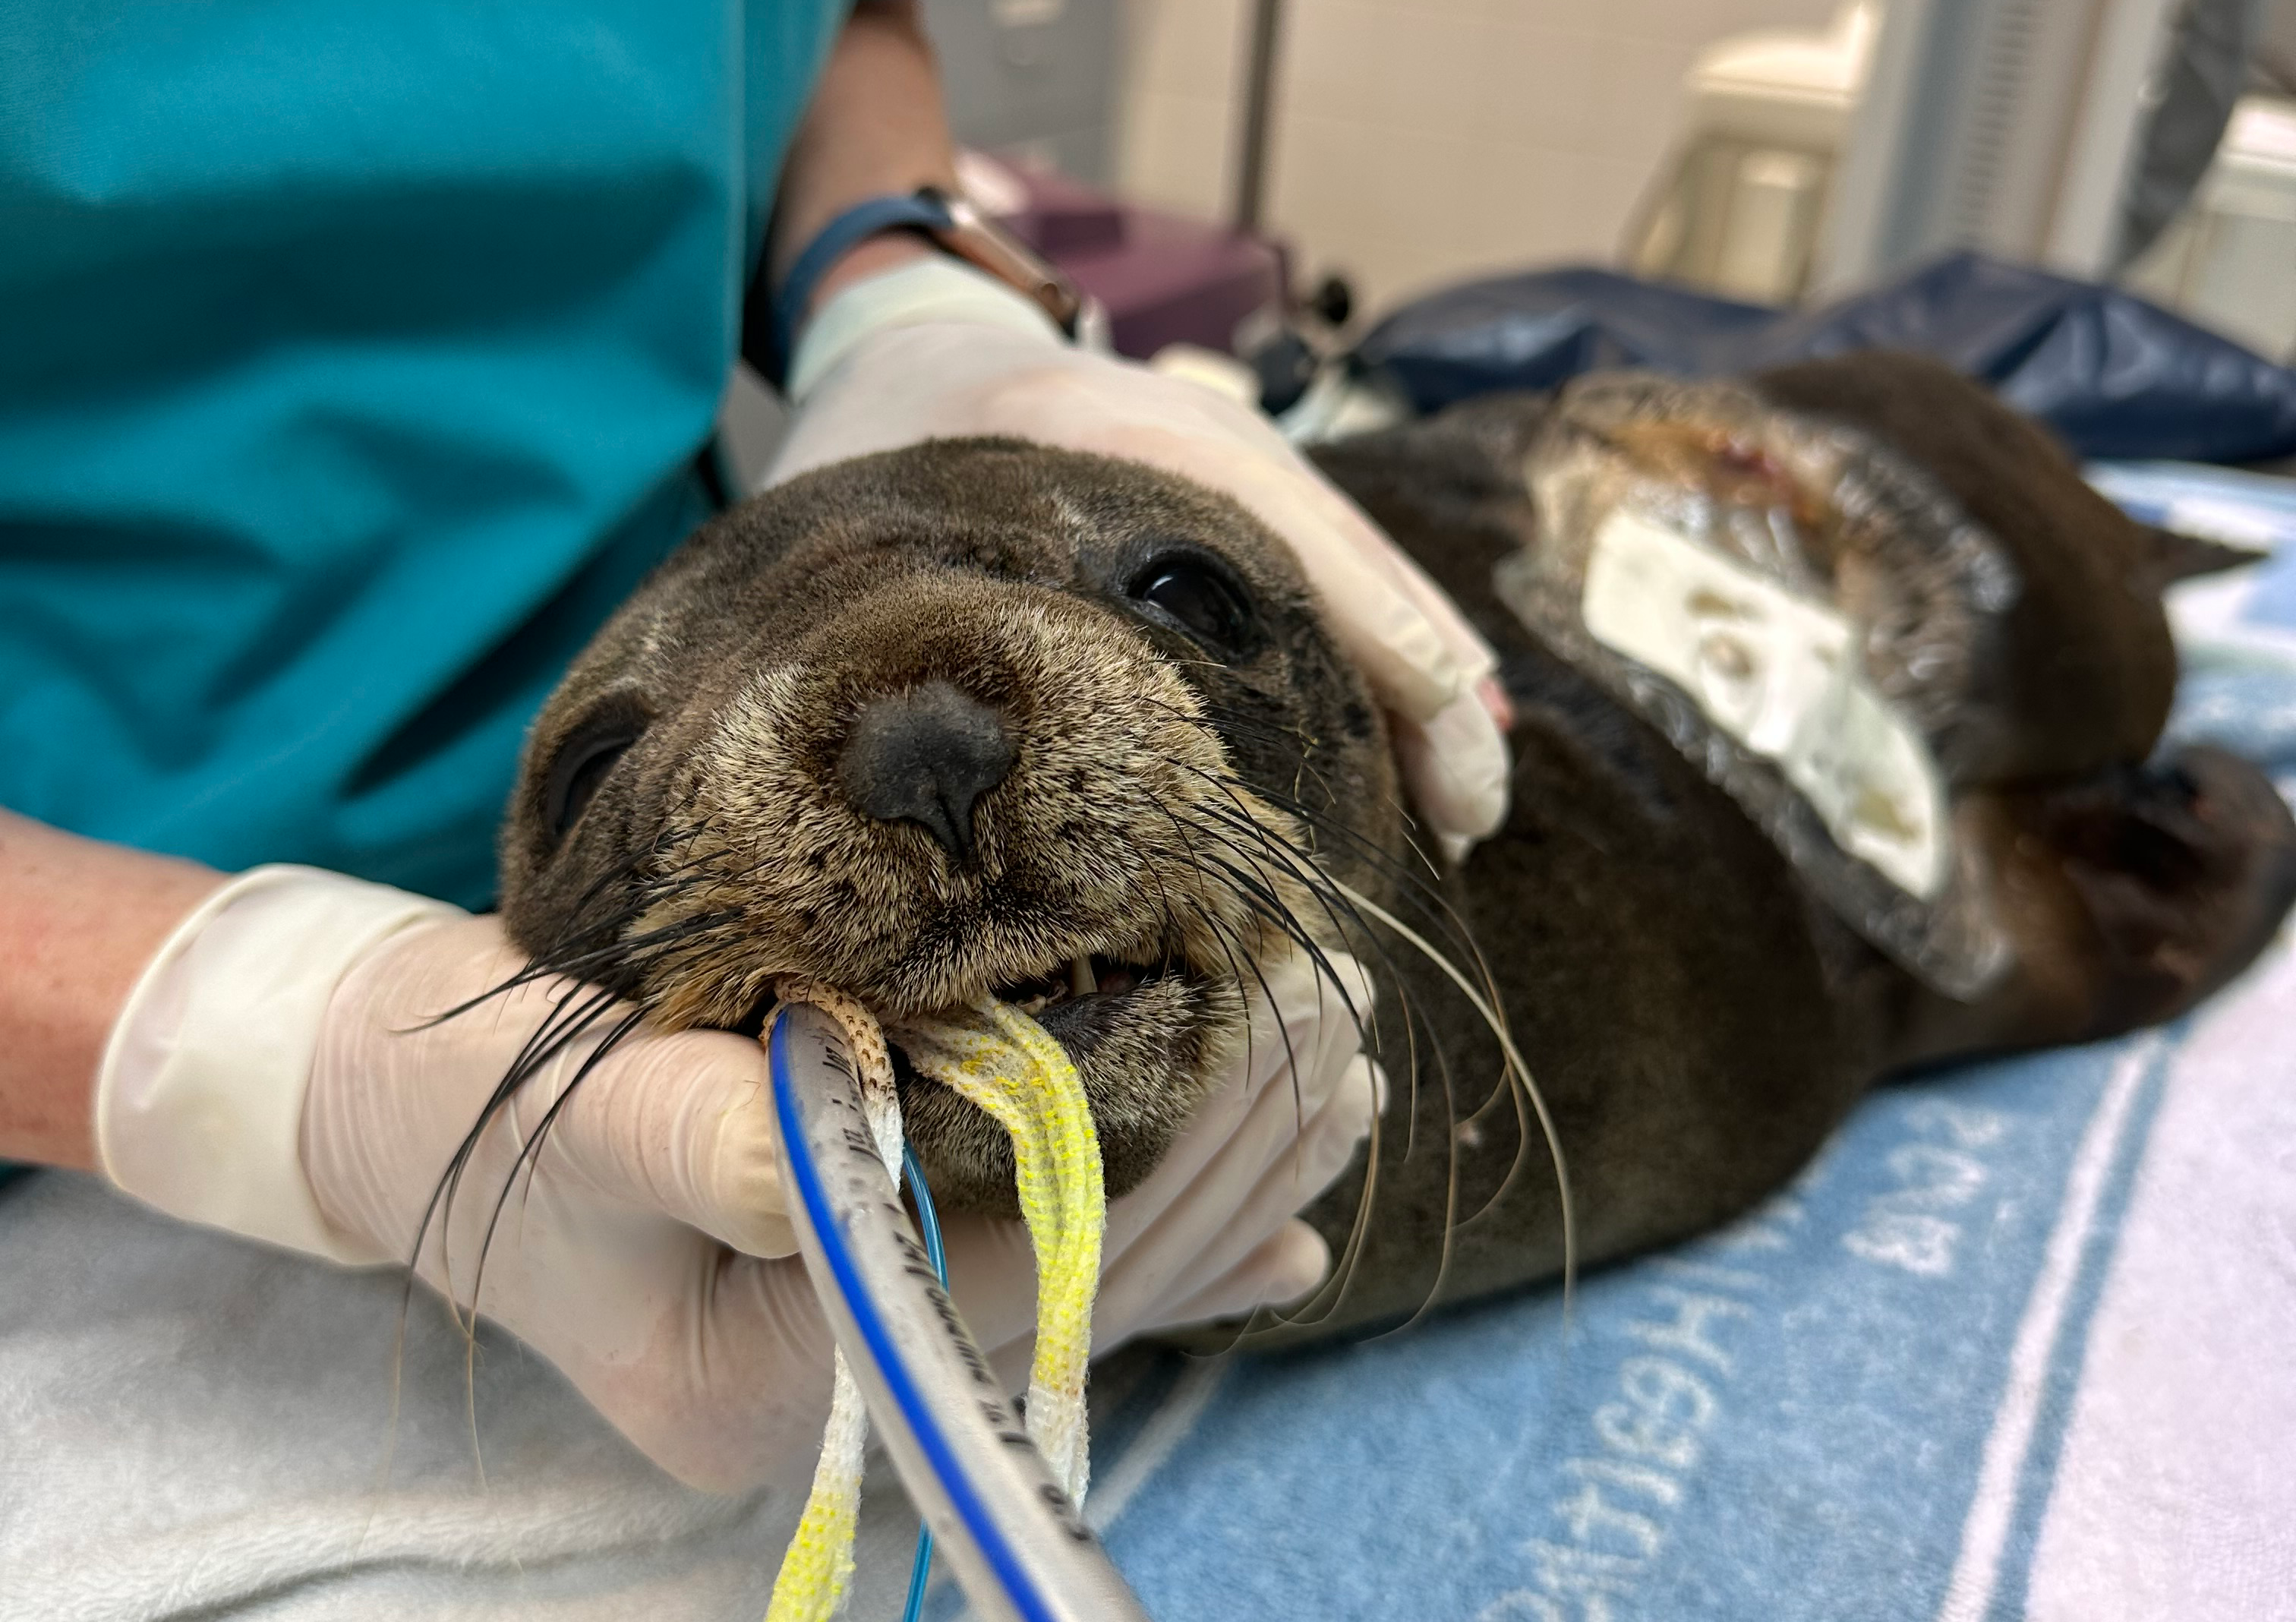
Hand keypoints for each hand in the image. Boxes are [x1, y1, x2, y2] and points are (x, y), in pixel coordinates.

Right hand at [98, 866, 1377, 1489]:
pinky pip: (1046, 1270)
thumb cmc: (452, 1111)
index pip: (1015, 1281)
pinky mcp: (875, 1276)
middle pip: (1078, 1285)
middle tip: (1338, 1039)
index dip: (1160, 1166)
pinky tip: (1275, 1236)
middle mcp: (841, 1381)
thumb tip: (835, 1143)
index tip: (1274, 1038)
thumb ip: (699, 1140)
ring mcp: (865, 1339)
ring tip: (1335, 1096)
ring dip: (1219, 1189)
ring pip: (1083, 1277)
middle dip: (1224, 1166)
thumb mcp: (568, 1119)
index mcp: (770, 1374)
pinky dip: (1161, 1240)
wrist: (398, 1105)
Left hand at [769, 258, 1512, 845]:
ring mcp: (1233, 453)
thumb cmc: (871, 449)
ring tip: (1472, 797)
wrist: (909, 332)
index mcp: (1105, 434)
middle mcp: (1198, 433)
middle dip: (1427, 682)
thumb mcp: (867, 523)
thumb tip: (940, 786)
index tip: (1437, 724)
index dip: (1368, 629)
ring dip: (1426, 675)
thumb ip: (906, 621)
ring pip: (1359, 566)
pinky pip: (1336, 570)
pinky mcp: (1240, 490)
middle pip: (1349, 553)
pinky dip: (1391, 645)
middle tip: (1474, 813)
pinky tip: (1438, 725)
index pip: (1274, 525)